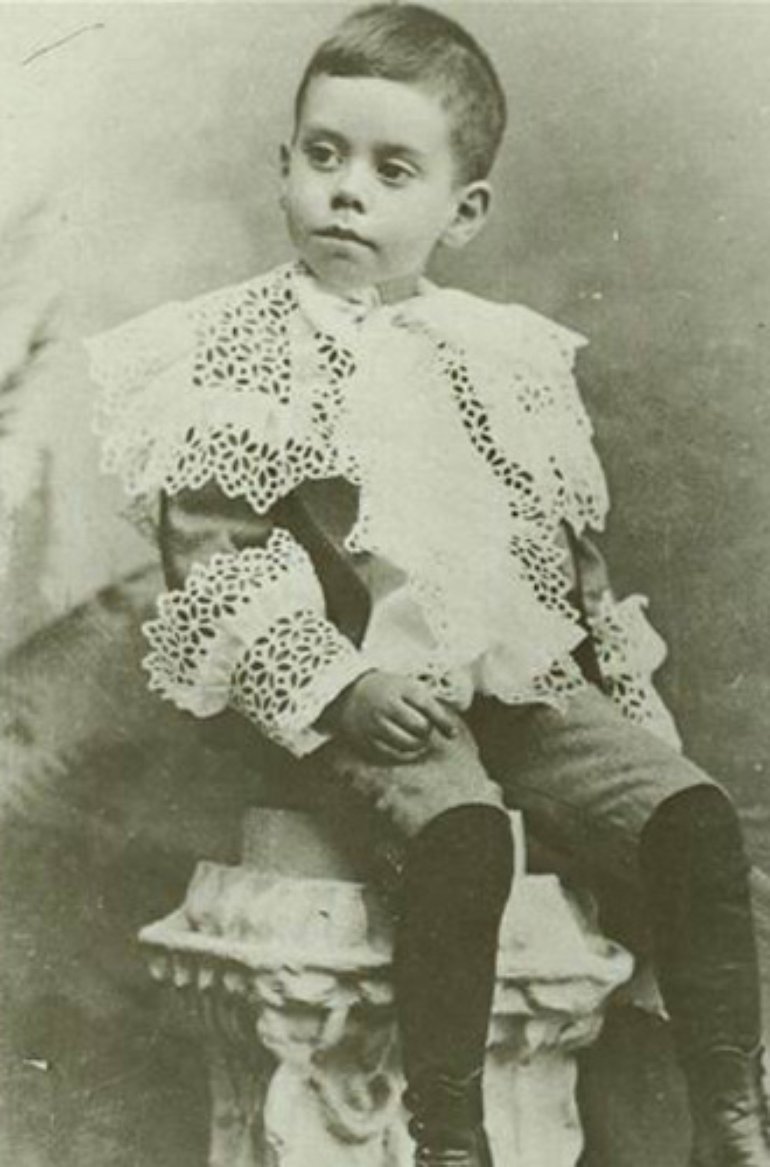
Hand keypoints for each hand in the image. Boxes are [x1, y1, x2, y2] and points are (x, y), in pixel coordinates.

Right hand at [326, 670, 457, 762]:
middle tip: (425, 728)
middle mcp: (386, 706)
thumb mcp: (405, 684)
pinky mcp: (367, 740)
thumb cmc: (385, 690)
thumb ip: (426, 701)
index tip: (452, 733)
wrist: (347, 693)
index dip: (443, 722)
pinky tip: (407, 748)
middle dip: (427, 731)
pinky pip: (393, 754)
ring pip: (408, 743)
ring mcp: (375, 724)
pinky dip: (405, 754)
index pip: (428, 706)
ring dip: (418, 744)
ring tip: (416, 737)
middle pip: (419, 727)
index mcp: (399, 687)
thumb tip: (451, 730)